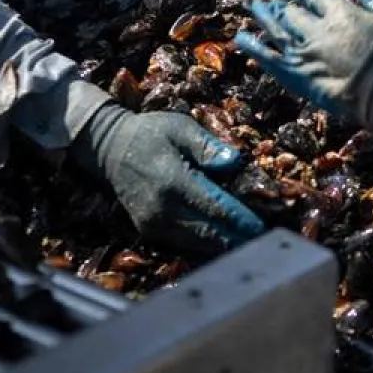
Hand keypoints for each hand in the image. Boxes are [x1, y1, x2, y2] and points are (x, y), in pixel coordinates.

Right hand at [69, 103, 264, 247]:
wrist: (109, 149)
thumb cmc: (151, 133)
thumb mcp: (180, 127)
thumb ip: (207, 146)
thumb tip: (234, 161)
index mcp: (173, 181)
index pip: (214, 207)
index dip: (240, 219)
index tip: (261, 227)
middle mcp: (162, 209)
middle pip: (208, 232)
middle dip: (237, 238)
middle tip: (264, 242)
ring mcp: (153, 224)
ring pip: (196, 243)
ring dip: (223, 245)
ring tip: (249, 245)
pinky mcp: (149, 231)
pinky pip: (183, 243)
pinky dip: (204, 245)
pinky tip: (224, 243)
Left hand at [234, 0, 372, 140]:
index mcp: (340, 13)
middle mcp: (316, 32)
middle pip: (290, 11)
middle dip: (283, 3)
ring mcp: (303, 56)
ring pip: (274, 30)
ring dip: (263, 17)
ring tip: (255, 7)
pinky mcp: (297, 79)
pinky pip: (267, 59)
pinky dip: (252, 47)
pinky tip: (241, 38)